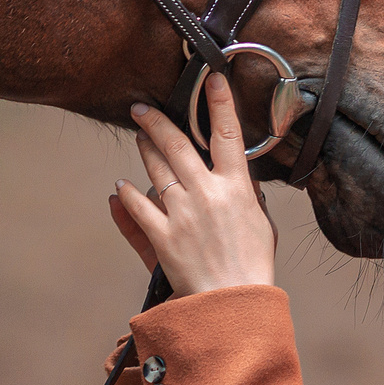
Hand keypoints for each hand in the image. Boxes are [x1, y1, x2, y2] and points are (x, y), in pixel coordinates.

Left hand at [107, 73, 277, 297]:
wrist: (233, 305)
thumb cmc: (252, 267)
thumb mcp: (262, 226)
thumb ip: (248, 198)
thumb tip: (240, 179)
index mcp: (237, 190)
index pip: (227, 135)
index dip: (219, 103)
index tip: (212, 79)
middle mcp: (208, 195)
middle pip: (178, 145)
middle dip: (157, 121)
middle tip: (141, 108)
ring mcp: (182, 214)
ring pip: (156, 169)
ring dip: (144, 149)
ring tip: (139, 137)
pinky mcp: (162, 237)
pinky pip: (138, 207)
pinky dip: (127, 194)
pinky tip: (121, 186)